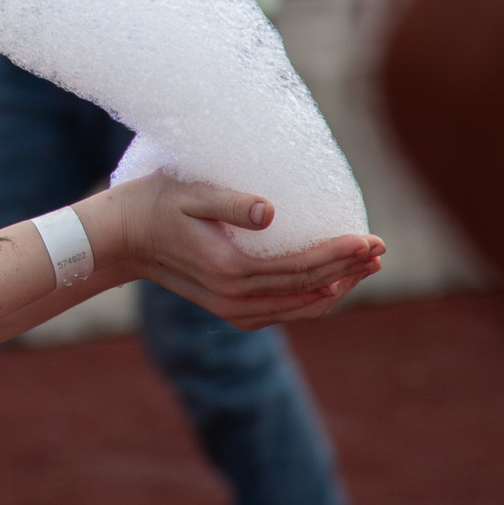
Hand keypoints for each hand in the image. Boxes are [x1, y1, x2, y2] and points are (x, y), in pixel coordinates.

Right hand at [89, 172, 382, 327]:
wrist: (122, 239)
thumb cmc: (156, 204)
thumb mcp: (190, 193)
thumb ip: (231, 202)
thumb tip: (271, 211)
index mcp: (230, 271)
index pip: (302, 268)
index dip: (340, 254)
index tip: (371, 239)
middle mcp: (235, 299)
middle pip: (310, 291)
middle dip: (350, 271)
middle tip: (381, 249)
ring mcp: (233, 310)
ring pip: (302, 307)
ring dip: (338, 287)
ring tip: (366, 265)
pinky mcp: (232, 311)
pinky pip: (285, 311)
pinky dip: (314, 298)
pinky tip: (331, 281)